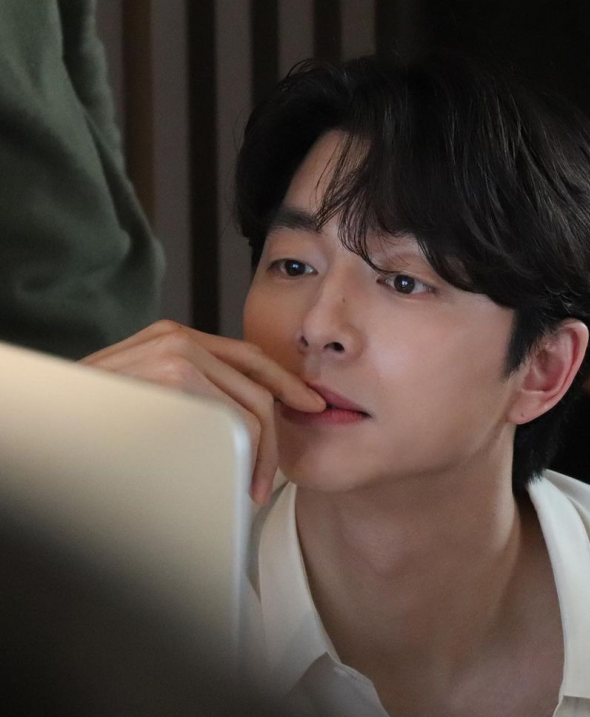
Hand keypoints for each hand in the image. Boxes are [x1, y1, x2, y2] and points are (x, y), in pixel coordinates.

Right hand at [81, 320, 325, 503]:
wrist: (45, 419)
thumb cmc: (91, 417)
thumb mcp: (144, 392)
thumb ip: (185, 390)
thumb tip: (228, 415)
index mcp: (175, 338)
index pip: (248, 358)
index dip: (284, 384)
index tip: (307, 406)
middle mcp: (180, 338)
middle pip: (258, 382)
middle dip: (279, 427)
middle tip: (278, 470)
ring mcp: (177, 354)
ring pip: (253, 406)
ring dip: (262, 452)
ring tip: (254, 487)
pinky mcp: (175, 376)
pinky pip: (232, 420)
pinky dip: (245, 453)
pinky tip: (237, 480)